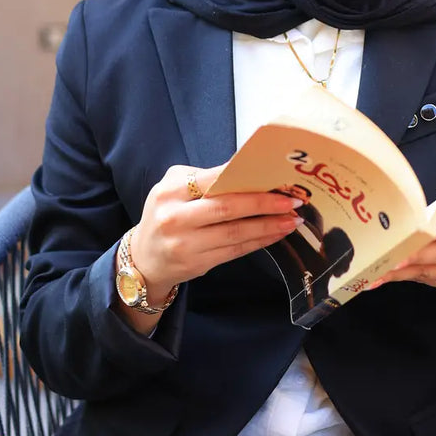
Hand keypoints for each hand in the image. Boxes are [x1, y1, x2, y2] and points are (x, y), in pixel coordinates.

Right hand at [129, 164, 303, 305]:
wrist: (143, 258)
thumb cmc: (166, 215)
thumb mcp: (174, 189)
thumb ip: (205, 180)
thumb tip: (250, 172)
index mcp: (171, 190)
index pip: (214, 180)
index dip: (248, 180)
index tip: (275, 178)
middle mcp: (175, 217)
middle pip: (228, 208)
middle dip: (264, 204)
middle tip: (292, 201)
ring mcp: (185, 244)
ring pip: (235, 233)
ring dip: (268, 226)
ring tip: (291, 220)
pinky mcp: (196, 264)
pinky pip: (234, 251)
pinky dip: (259, 242)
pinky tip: (275, 234)